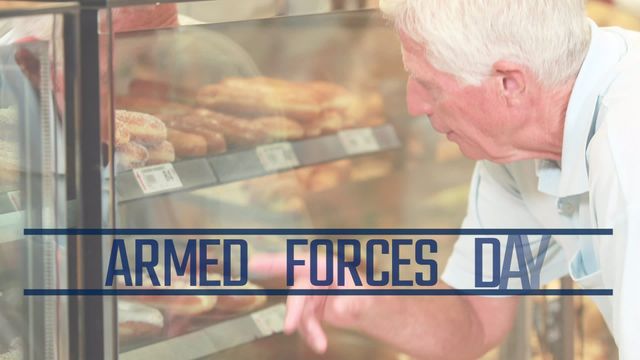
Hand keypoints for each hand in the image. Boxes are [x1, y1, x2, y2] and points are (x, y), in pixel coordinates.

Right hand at [250, 253, 371, 352]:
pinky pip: (304, 323)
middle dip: (293, 312)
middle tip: (288, 328)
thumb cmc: (367, 295)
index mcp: (325, 266)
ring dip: (307, 330)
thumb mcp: (364, 298)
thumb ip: (352, 302)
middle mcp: (313, 277)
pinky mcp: (308, 307)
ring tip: (320, 345)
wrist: (368, 308)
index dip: (273, 262)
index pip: (297, 262)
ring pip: (299, 313)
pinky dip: (310, 334)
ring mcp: (309, 292)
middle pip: (297, 293)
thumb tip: (338, 309)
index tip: (253, 263)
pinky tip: (320, 344)